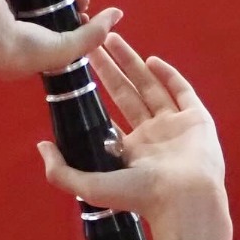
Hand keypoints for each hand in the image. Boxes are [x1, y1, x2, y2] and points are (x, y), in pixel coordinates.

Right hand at [0, 0, 121, 78]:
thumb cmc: (20, 50)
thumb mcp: (65, 50)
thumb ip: (93, 35)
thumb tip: (118, 15)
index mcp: (34, 51)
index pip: (62, 36)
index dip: (78, 25)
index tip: (86, 18)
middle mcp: (23, 28)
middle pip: (55, 11)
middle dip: (74, 3)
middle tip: (84, 0)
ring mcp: (11, 5)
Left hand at [37, 33, 229, 239]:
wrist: (183, 199)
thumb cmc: (140, 196)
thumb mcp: (91, 187)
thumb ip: (61, 171)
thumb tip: (42, 146)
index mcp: (131, 154)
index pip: (112, 119)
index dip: (97, 95)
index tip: (83, 72)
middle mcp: (153, 138)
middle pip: (128, 95)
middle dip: (111, 69)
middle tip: (94, 44)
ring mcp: (176, 127)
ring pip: (152, 87)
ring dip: (133, 63)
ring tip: (114, 39)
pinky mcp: (197, 119)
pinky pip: (182, 91)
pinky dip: (169, 75)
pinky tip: (151, 60)